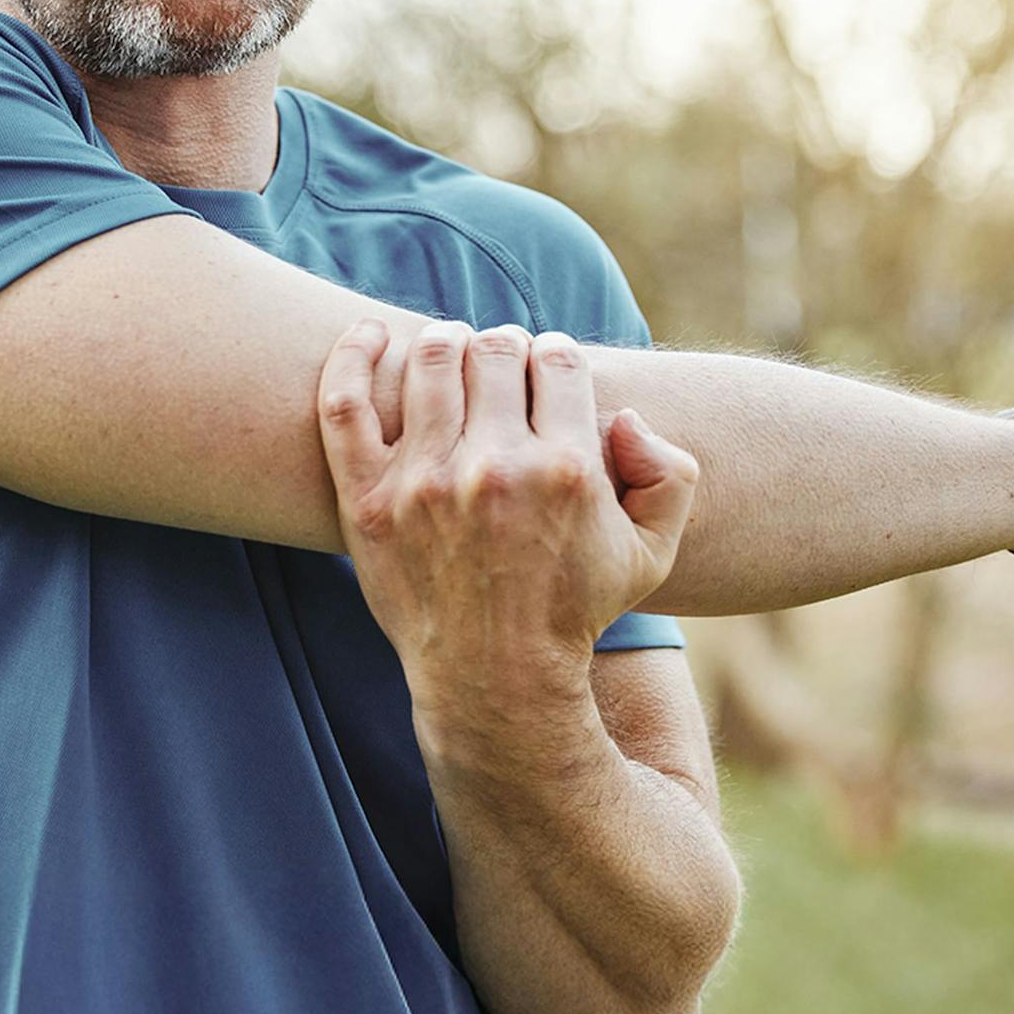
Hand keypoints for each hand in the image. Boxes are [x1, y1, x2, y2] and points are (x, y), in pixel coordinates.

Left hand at [316, 318, 699, 714]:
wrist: (496, 679)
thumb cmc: (575, 608)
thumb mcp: (653, 552)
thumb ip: (669, 474)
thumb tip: (625, 416)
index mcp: (565, 470)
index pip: (557, 359)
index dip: (555, 356)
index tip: (546, 372)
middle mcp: (495, 469)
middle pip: (496, 350)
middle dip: (506, 347)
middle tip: (501, 366)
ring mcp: (424, 482)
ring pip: (431, 360)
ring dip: (447, 342)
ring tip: (453, 353)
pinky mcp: (368, 500)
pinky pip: (344, 403)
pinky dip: (354, 354)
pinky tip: (370, 334)